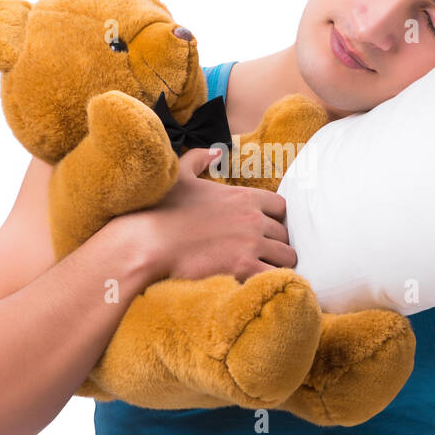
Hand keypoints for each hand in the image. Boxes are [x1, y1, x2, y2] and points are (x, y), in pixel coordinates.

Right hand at [122, 147, 295, 282]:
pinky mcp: (243, 268)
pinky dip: (270, 281)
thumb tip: (215, 152)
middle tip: (261, 255)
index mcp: (244, 196)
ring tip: (262, 270)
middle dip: (275, 245)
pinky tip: (257, 282)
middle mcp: (253, 218)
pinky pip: (274, 276)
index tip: (263, 230)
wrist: (148, 243)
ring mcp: (251, 244)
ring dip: (276, 264)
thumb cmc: (161, 210)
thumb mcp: (180, 174)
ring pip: (286, 257)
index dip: (275, 220)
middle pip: (285, 234)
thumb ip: (201, 159)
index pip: (281, 207)